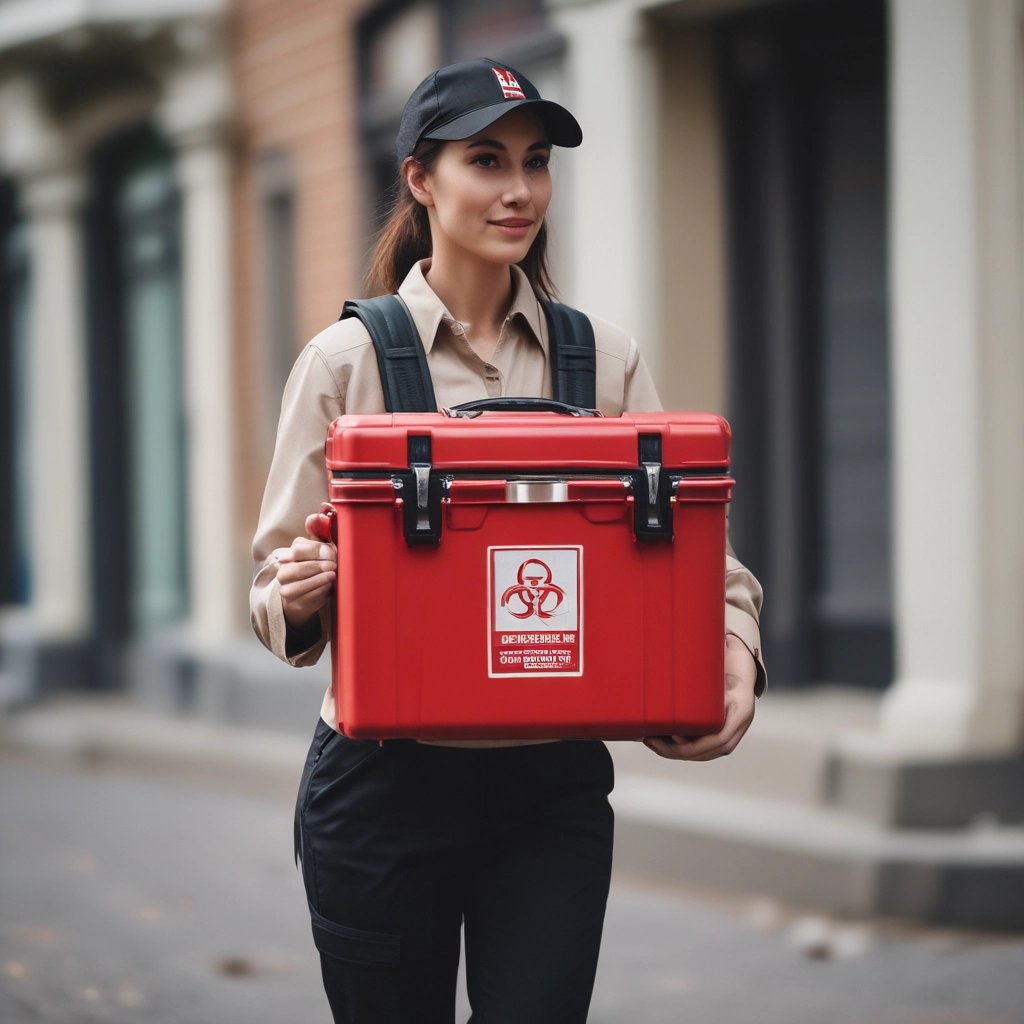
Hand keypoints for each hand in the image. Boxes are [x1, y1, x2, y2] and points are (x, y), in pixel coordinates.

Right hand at [274, 510, 336, 630]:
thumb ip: (318, 533)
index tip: (332, 553)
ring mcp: (285, 588)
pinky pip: (305, 598)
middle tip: (334, 565)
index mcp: (290, 554)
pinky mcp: (292, 604)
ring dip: (319, 579)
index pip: (299, 549)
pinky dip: (318, 592)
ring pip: (299, 585)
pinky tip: (328, 587)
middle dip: (318, 566)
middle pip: (298, 568)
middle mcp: (283, 571)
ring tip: (332, 576)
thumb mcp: (318, 549)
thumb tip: (316, 516)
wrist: (307, 595)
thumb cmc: (315, 568)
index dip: (317, 551)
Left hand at [643, 634, 756, 761]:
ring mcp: (734, 728)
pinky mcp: (723, 729)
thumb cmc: (729, 654)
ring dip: (678, 752)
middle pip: (712, 750)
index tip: (674, 737)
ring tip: (652, 742)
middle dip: (679, 751)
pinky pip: (705, 747)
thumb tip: (691, 639)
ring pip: (707, 752)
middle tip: (651, 740)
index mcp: (742, 706)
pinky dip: (684, 749)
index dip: (696, 744)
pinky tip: (663, 742)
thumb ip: (708, 651)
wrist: (743, 660)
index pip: (721, 737)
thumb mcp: (721, 652)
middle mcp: (741, 722)